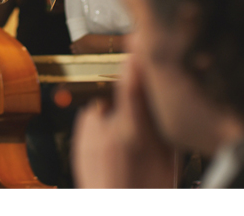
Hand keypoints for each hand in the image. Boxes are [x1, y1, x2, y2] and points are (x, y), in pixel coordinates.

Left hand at [70, 56, 175, 187]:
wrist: (115, 212)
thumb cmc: (147, 190)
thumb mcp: (166, 157)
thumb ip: (161, 122)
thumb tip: (161, 94)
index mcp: (130, 133)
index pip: (130, 84)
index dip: (134, 62)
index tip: (138, 44)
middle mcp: (103, 131)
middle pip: (113, 92)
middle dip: (126, 91)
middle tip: (140, 109)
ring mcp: (86, 137)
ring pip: (101, 106)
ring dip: (113, 110)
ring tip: (128, 136)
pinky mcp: (77, 142)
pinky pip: (91, 121)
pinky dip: (102, 124)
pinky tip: (115, 145)